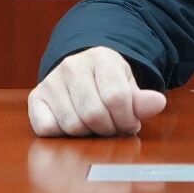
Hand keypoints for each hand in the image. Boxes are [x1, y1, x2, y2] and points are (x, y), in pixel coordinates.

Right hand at [28, 46, 167, 136]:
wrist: (80, 70)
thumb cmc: (107, 81)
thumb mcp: (128, 85)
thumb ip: (142, 99)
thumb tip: (157, 104)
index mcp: (101, 58)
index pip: (117, 98)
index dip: (127, 119)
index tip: (130, 124)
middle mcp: (72, 66)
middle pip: (94, 114)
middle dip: (109, 129)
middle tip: (114, 128)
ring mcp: (51, 81)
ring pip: (72, 125)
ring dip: (88, 134)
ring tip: (96, 127)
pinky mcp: (36, 97)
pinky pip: (48, 129)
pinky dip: (63, 135)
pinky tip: (75, 125)